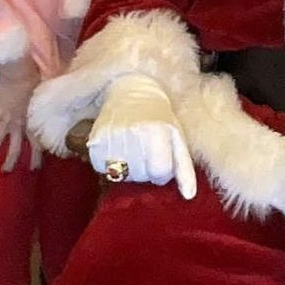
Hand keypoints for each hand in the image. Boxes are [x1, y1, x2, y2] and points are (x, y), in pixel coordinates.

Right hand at [0, 55, 42, 172]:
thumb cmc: (35, 80)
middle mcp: (19, 124)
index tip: (34, 168)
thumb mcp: (44, 97)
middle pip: (15, 148)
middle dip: (10, 161)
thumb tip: (56, 110)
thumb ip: (46, 108)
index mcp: (33, 122)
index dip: (36, 158)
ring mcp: (5, 120)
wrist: (18, 72)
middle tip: (6, 171)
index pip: (36, 144)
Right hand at [86, 74, 197, 198]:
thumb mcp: (177, 136)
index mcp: (157, 132)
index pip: (159, 172)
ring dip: (127, 168)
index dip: (161, 171)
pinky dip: (109, 163)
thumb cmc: (159, 115)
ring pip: (120, 175)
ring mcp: (112, 137)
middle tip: (145, 151)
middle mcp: (134, 135)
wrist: (132, 88)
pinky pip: (101, 168)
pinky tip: (117, 147)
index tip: (160, 160)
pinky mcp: (95, 140)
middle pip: (139, 176)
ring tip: (132, 148)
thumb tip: (189, 196)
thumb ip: (184, 167)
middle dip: (145, 170)